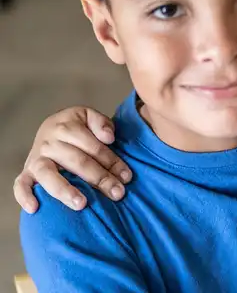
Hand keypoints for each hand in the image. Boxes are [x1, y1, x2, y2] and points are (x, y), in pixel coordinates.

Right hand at [14, 106, 132, 212]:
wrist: (52, 128)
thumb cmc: (77, 127)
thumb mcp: (89, 116)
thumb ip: (101, 123)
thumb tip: (108, 137)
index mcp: (67, 127)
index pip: (93, 147)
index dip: (112, 161)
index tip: (127, 176)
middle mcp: (49, 142)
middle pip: (77, 162)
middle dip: (100, 179)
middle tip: (118, 193)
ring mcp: (36, 158)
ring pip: (48, 175)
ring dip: (65, 190)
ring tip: (82, 204)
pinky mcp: (26, 172)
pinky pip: (20, 185)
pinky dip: (24, 196)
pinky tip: (35, 209)